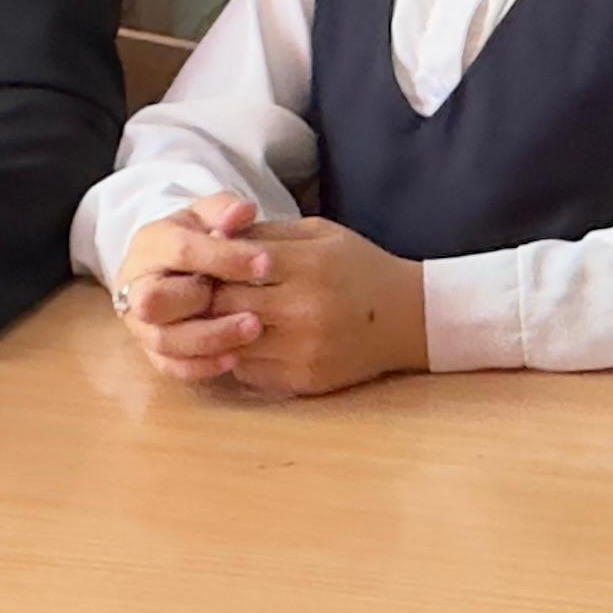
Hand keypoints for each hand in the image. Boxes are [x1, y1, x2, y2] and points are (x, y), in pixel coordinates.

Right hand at [113, 194, 275, 384]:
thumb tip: (243, 211)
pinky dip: (202, 366)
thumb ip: (223, 209)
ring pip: (164, 340)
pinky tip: (235, 358)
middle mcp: (135, 286)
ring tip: (253, 330)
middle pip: (153, 301)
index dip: (223, 256)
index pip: (180, 250)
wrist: (174, 266)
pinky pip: (170, 366)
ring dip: (210, 339)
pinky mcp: (151, 351)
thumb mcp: (208, 215)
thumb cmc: (197, 237)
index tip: (266, 262)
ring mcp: (139, 322)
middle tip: (252, 304)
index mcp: (149, 245)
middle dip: (202, 303)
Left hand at [224, 219, 428, 398]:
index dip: (213, 263)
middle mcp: (305, 309)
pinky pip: (247, 371)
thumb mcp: (320, 233)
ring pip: (230, 342)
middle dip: (210, 296)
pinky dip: (238, 356)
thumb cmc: (359, 268)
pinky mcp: (303, 380)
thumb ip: (267, 233)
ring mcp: (304, 349)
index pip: (234, 264)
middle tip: (203, 291)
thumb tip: (213, 235)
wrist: (408, 317)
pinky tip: (246, 342)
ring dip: (218, 330)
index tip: (206, 263)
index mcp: (309, 264)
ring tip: (219, 317)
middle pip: (225, 304)